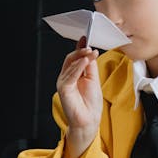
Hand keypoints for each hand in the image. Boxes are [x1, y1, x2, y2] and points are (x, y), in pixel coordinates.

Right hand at [57, 36, 102, 157]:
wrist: (89, 120)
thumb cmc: (91, 103)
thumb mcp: (93, 80)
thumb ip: (90, 66)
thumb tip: (90, 51)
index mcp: (74, 74)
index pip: (76, 57)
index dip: (80, 47)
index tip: (86, 38)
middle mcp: (67, 77)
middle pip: (71, 58)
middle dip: (81, 50)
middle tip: (90, 46)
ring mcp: (64, 82)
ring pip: (70, 64)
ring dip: (81, 56)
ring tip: (90, 52)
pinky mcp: (63, 89)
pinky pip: (69, 75)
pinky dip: (77, 67)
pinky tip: (85, 61)